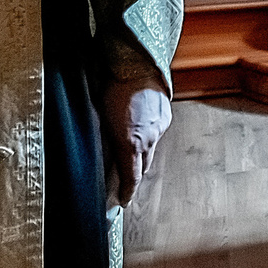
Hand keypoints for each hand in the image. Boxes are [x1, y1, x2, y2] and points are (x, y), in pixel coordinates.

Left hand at [102, 68, 171, 207]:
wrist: (136, 65)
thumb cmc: (112, 89)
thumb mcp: (102, 119)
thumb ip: (107, 142)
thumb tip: (106, 156)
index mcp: (130, 143)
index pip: (131, 177)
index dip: (127, 192)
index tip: (123, 201)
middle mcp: (148, 139)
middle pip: (143, 166)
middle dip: (135, 173)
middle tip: (124, 178)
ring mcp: (159, 128)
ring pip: (150, 148)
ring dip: (140, 150)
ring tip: (129, 142)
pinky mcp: (165, 117)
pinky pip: (156, 132)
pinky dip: (148, 133)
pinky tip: (138, 123)